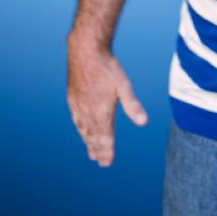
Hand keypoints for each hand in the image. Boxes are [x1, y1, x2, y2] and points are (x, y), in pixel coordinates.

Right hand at [67, 37, 147, 166]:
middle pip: (93, 138)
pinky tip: (81, 129)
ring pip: (83, 130)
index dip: (107, 152)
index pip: (105, 139)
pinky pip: (76, 120)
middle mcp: (88, 113)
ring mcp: (78, 106)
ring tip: (91, 152)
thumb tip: (144, 122)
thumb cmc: (107, 68)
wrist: (86, 52)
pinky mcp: (73, 99)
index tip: (107, 163)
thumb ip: (132, 105)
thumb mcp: (124, 86)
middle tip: (101, 162)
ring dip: (88, 142)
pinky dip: (80, 129)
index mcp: (101, 113)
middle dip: (98, 151)